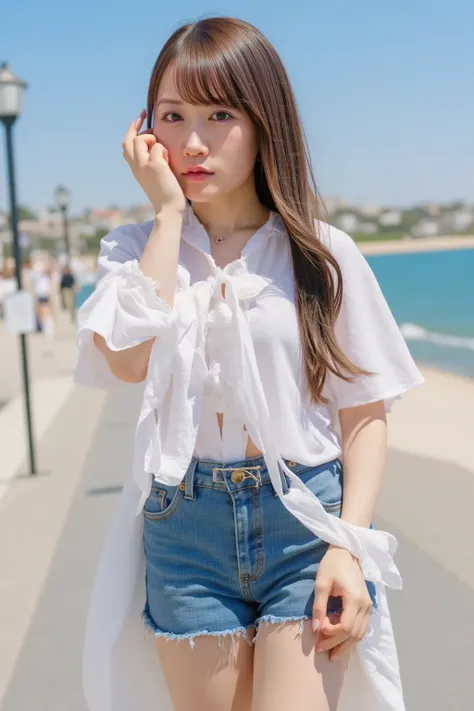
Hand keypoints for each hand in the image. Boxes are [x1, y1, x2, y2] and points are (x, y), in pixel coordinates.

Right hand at [122, 110, 185, 214]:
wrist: (169, 208)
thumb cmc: (167, 194)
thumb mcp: (156, 176)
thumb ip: (153, 162)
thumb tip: (157, 146)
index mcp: (135, 169)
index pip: (126, 146)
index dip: (131, 131)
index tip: (139, 120)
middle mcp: (136, 166)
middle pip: (128, 140)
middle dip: (136, 126)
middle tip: (144, 115)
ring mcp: (144, 165)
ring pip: (141, 139)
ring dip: (153, 140)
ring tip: (162, 154)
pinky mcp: (155, 166)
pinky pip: (158, 146)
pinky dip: (164, 150)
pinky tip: (168, 162)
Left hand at [312, 546, 372, 661]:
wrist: (347, 552)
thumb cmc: (332, 564)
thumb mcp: (321, 583)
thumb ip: (319, 606)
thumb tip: (316, 629)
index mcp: (355, 599)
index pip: (345, 627)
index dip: (331, 633)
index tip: (318, 630)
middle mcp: (365, 605)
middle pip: (353, 634)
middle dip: (336, 644)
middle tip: (320, 649)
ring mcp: (369, 607)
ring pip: (360, 634)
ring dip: (345, 645)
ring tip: (330, 653)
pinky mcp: (367, 606)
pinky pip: (362, 628)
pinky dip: (351, 637)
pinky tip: (340, 642)